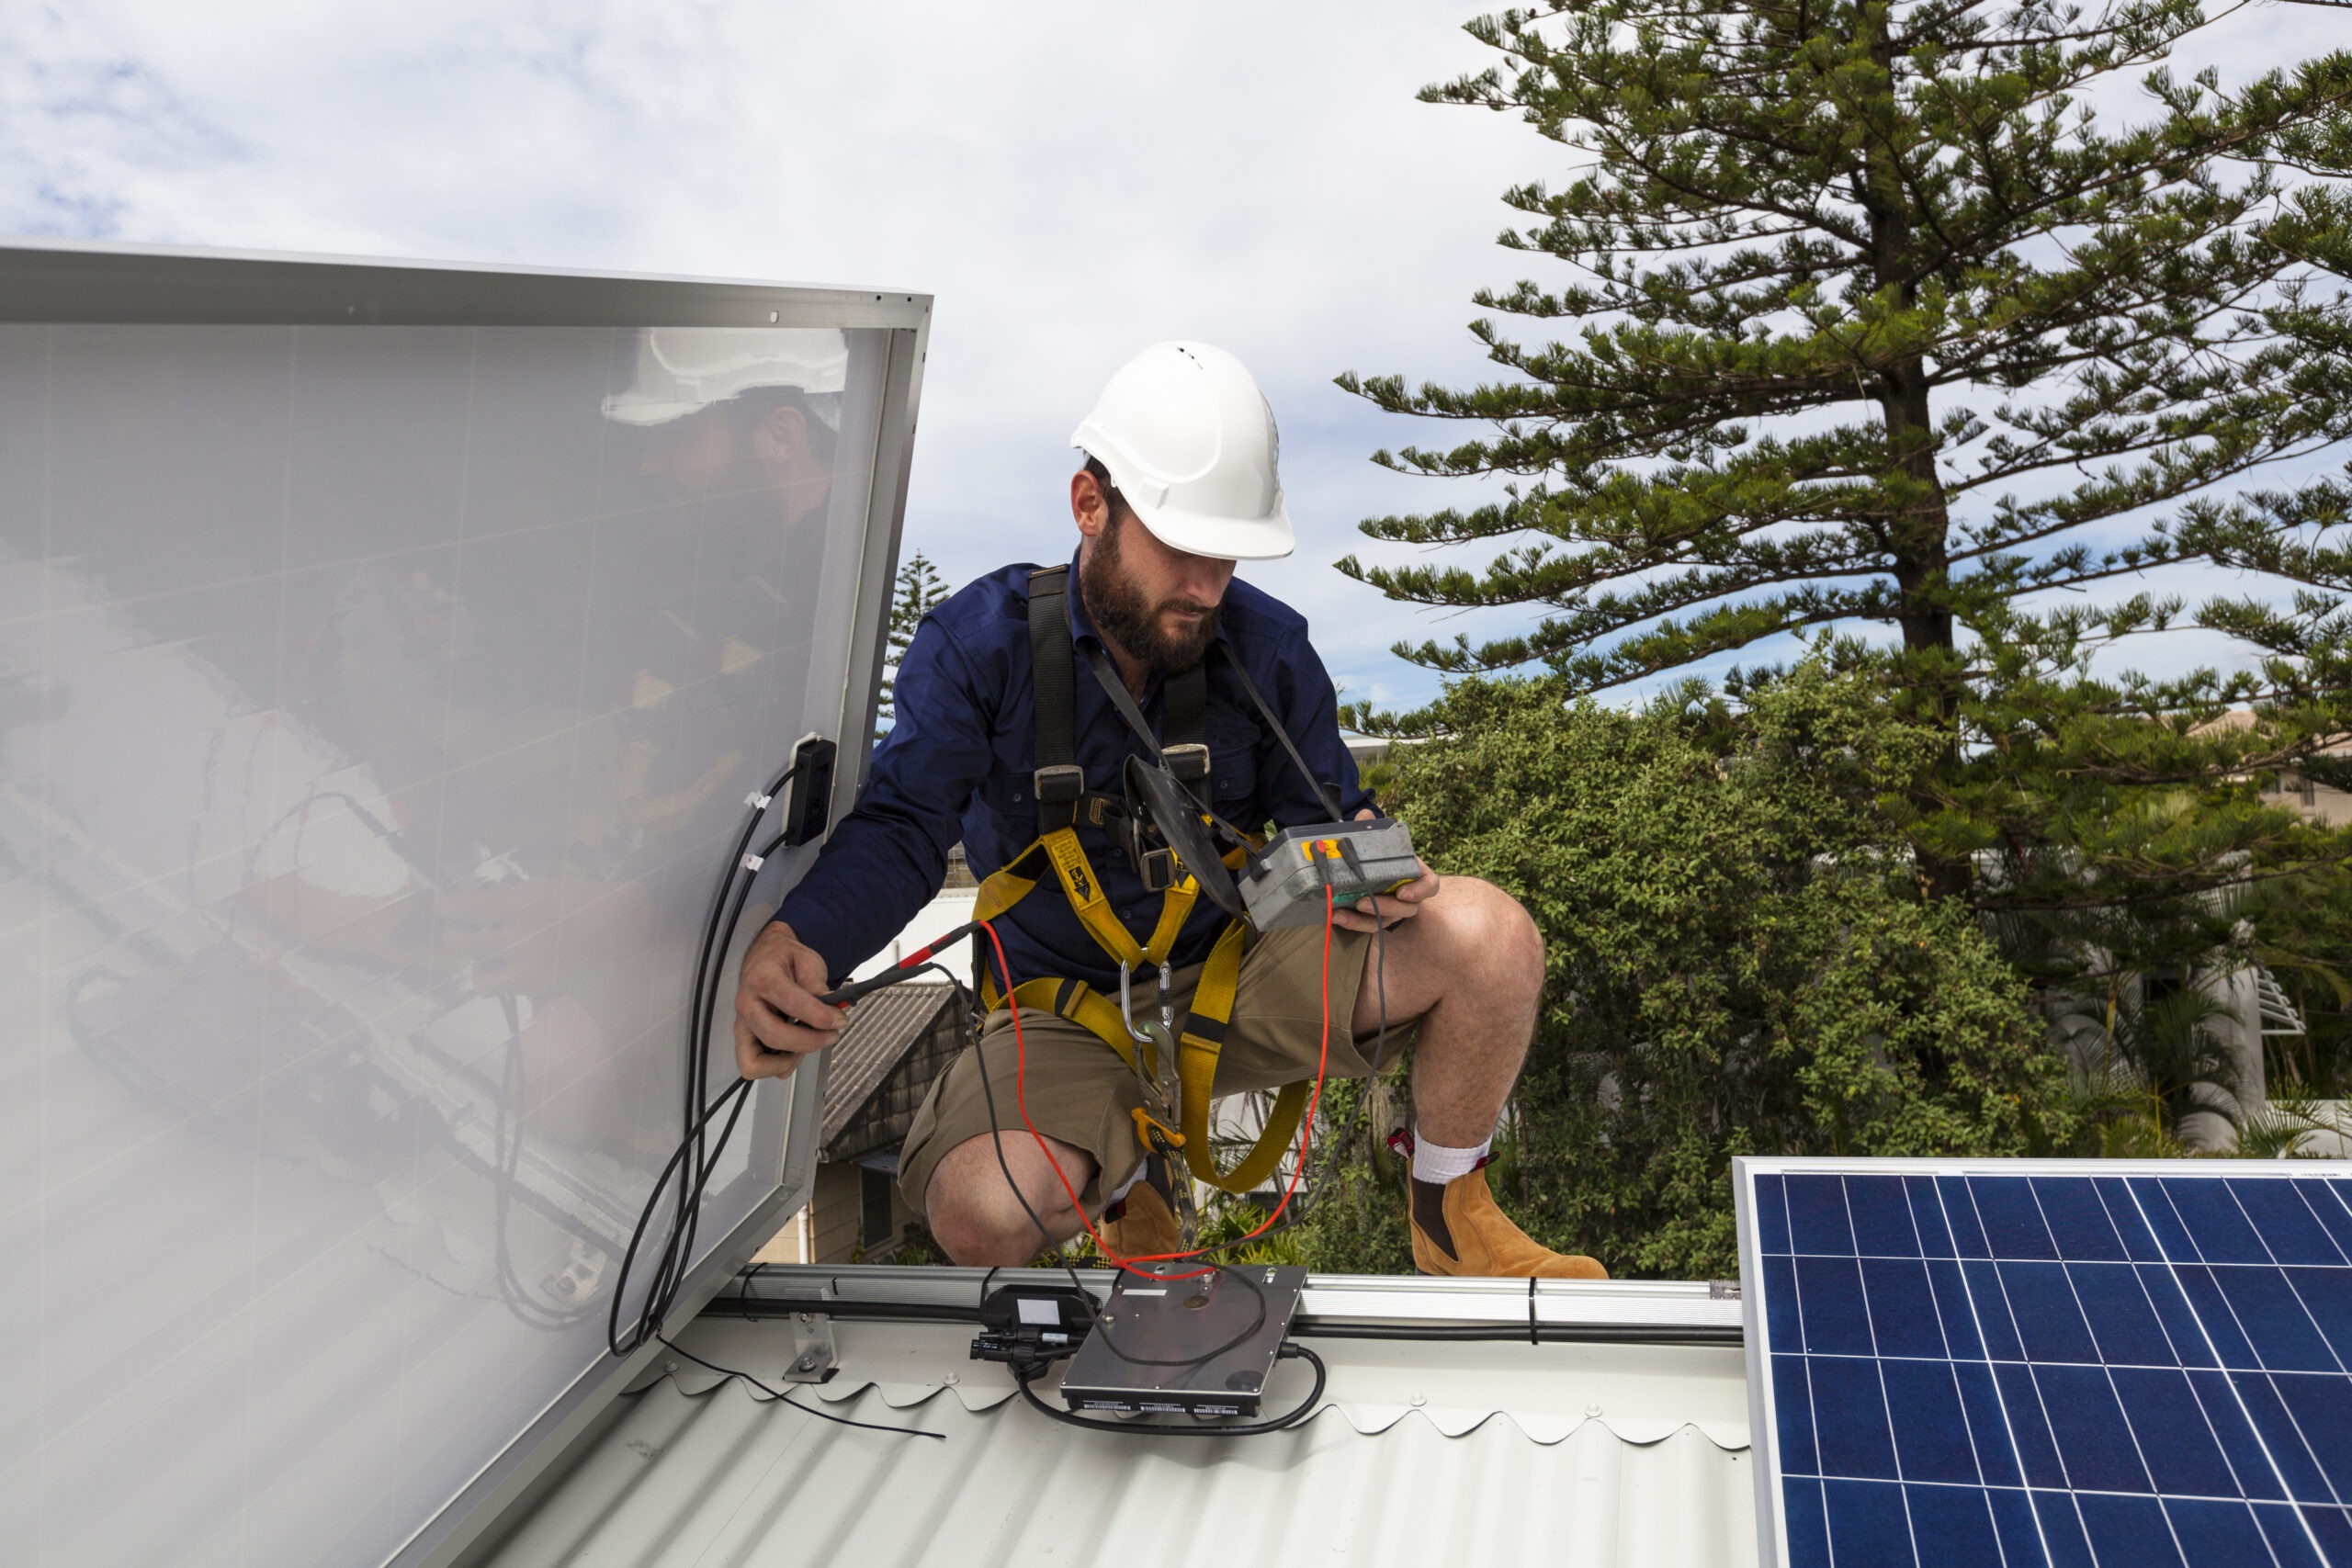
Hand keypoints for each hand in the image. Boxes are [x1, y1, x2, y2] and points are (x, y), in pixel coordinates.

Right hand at [732, 920, 847, 1079]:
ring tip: (807, 1044)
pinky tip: (793, 1049)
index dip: (820, 1017)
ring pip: (757, 1061)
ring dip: (788, 1060)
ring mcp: (743, 1025)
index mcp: (762, 979)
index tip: (839, 1020)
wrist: (766, 958)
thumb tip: (832, 1009)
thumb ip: (818, 986)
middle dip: (809, 1042)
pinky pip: (754, 1067)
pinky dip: (777, 1066)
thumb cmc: (784, 960)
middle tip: (830, 1035)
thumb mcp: (808, 962)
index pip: (792, 1004)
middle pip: (775, 1037)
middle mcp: (747, 1004)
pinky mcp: (744, 1040)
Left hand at [1329, 807, 1437, 933]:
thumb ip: (1372, 831)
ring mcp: (1393, 911)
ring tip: (1343, 914)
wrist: (1367, 871)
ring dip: (1363, 920)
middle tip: (1363, 902)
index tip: (1402, 893)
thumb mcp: (1377, 843)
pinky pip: (1368, 926)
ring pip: (1385, 920)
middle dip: (1385, 907)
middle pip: (1406, 908)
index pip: (1430, 885)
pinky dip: (1352, 923)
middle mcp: (1409, 897)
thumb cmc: (1380, 857)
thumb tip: (1365, 816)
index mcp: (1416, 875)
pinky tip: (1336, 916)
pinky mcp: (1376, 919)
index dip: (1420, 891)